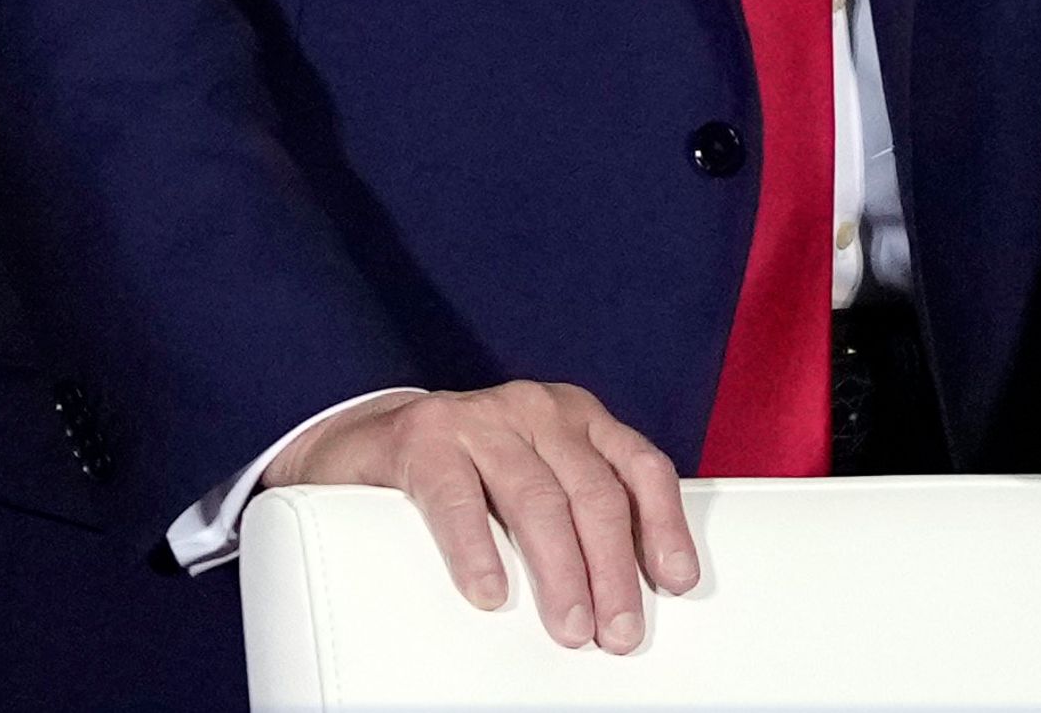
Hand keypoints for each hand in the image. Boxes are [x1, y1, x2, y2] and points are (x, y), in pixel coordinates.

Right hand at [264, 382, 696, 652]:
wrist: (365, 443)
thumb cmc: (468, 477)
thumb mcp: (538, 481)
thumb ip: (578, 514)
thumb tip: (626, 599)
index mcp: (576, 419)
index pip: (639, 466)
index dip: (663, 525)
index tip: (675, 583)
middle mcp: (535, 408)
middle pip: (593, 492)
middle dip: (612, 570)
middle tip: (617, 633)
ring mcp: (478, 417)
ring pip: (536, 498)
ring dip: (560, 571)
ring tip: (569, 627)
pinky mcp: (422, 436)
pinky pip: (457, 497)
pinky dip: (477, 550)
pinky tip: (490, 592)